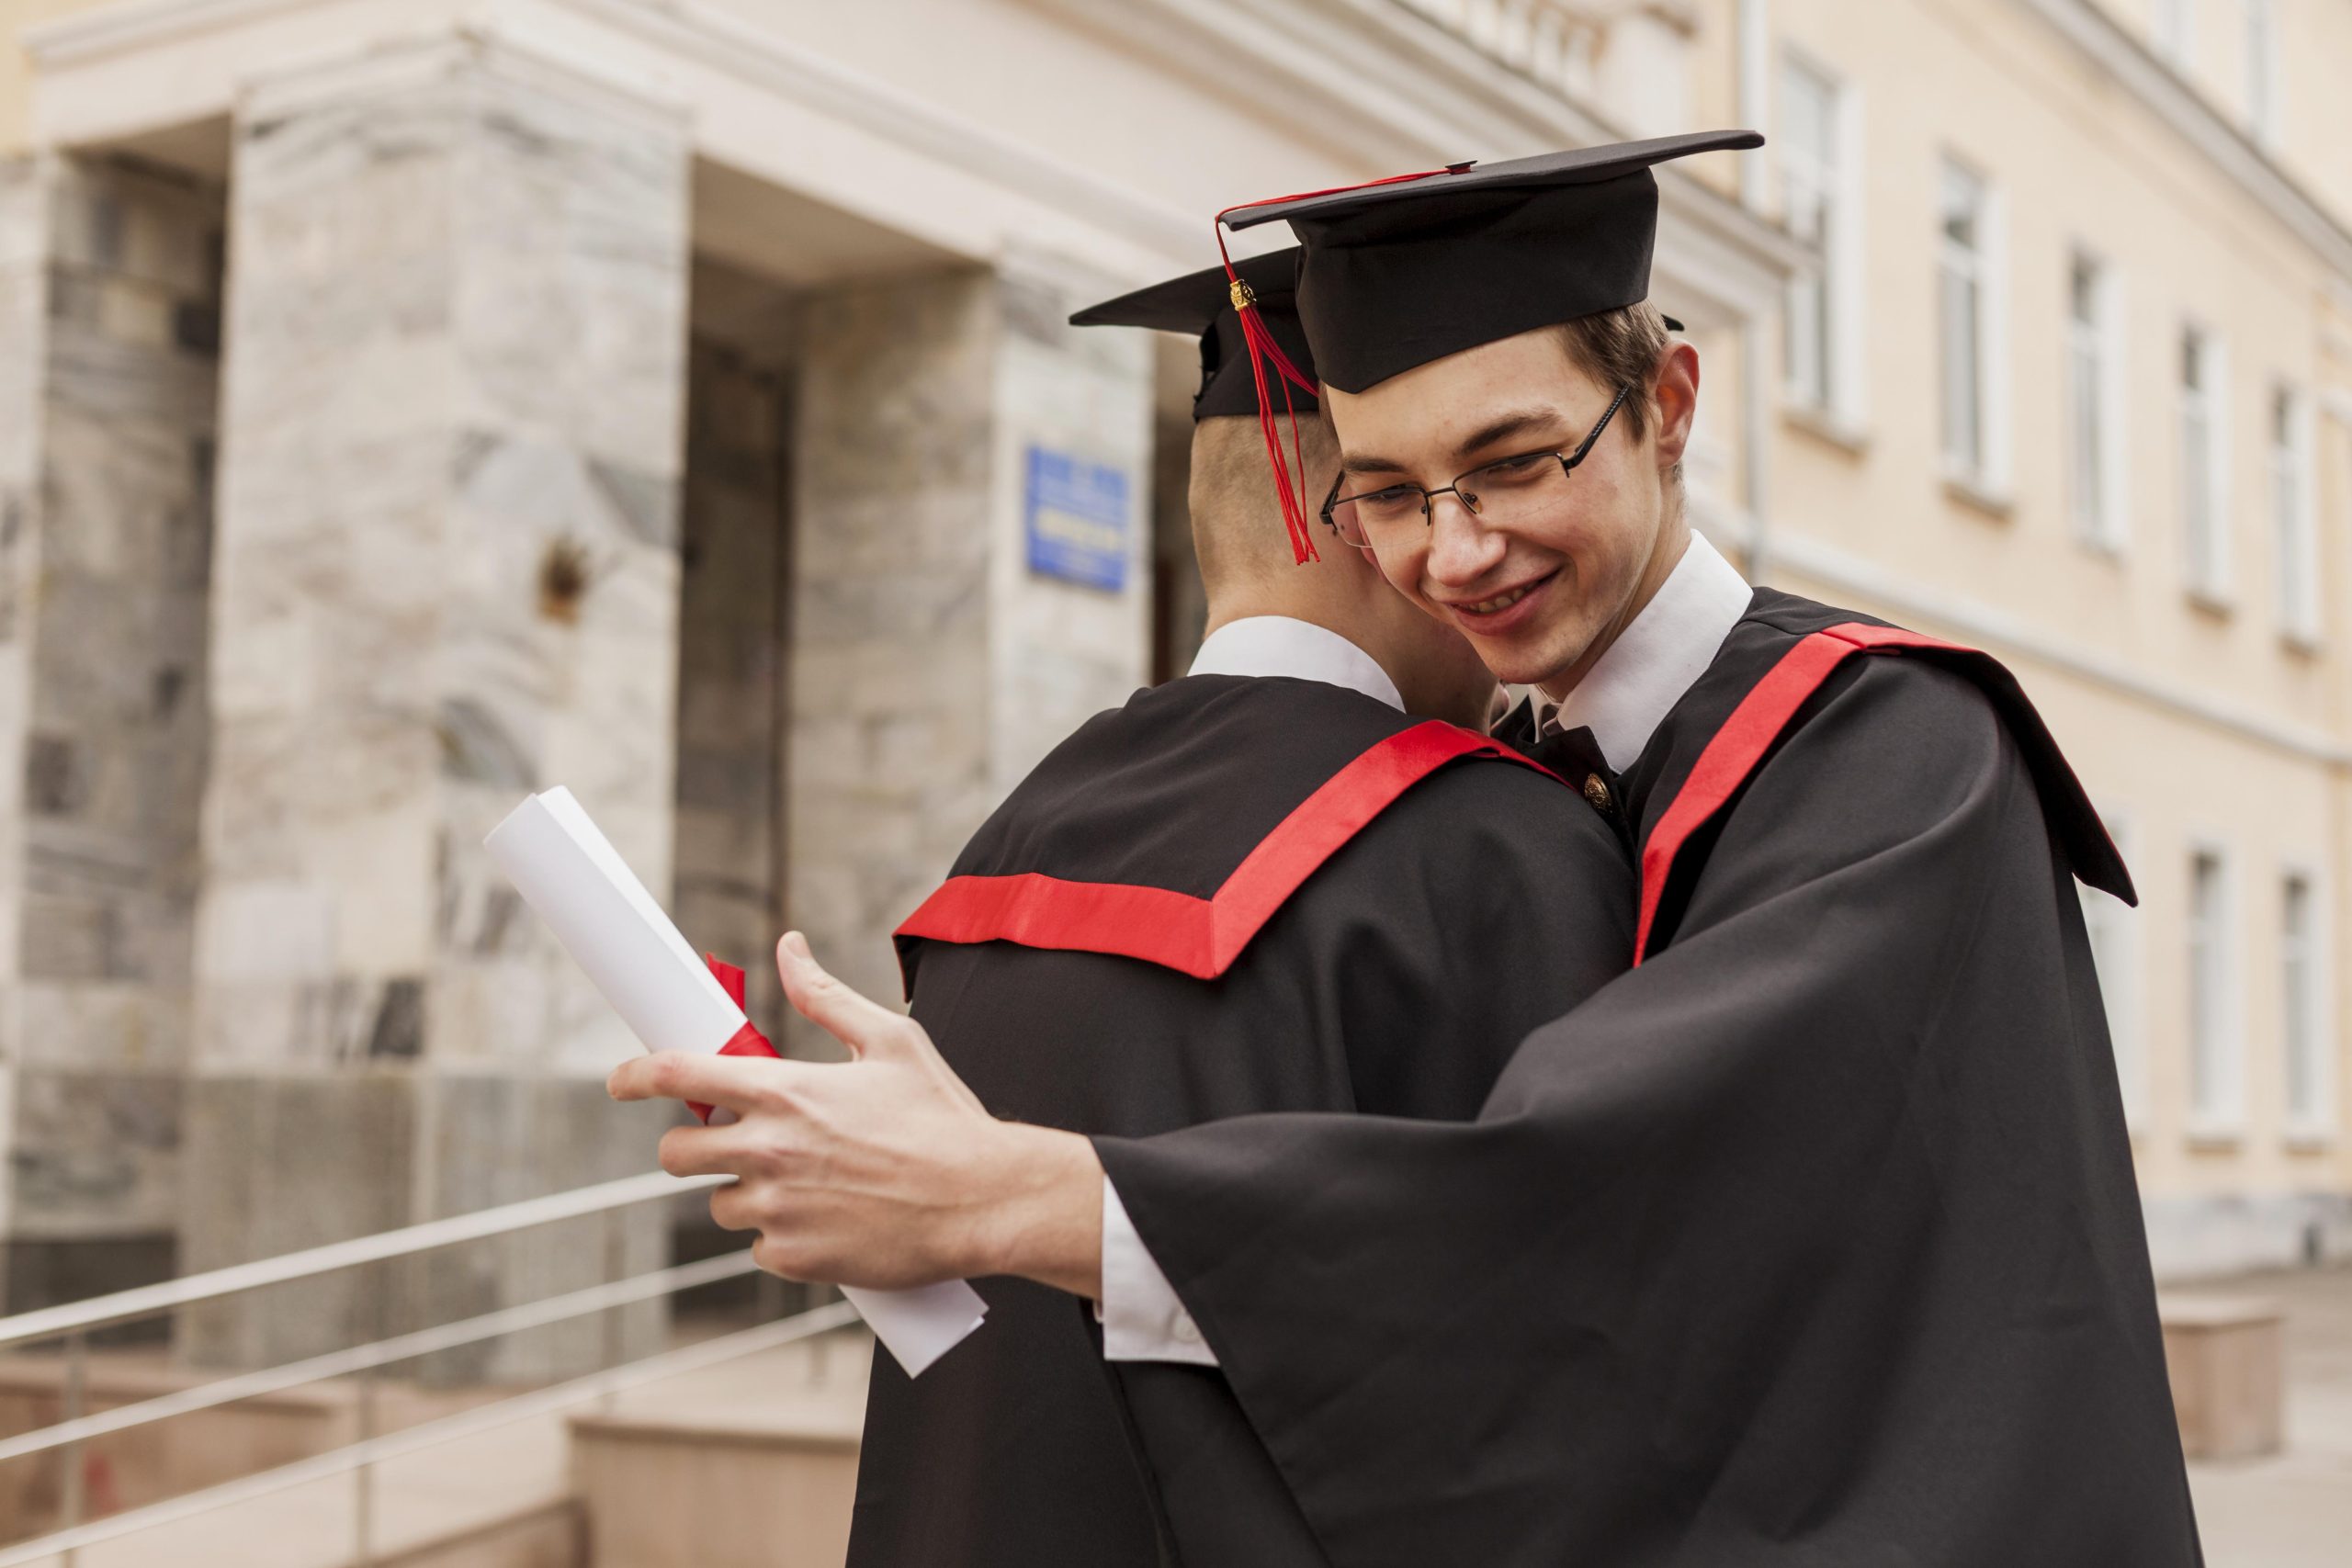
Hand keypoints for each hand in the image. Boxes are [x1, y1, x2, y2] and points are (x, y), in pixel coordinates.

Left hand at [607, 932, 1104, 1295]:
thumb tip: (790, 947)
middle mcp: (770, 1151)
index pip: (678, 1076)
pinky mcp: (795, 1259)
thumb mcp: (891, 1042)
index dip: (635, 1076)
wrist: (985, 1199)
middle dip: (691, 1149)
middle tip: (731, 1144)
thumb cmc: (942, 1118)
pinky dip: (783, 1238)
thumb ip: (826, 996)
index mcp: (785, 1091)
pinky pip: (760, 1249)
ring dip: (747, 1194)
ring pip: (721, 1205)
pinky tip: (830, 1220)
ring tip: (810, 1184)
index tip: (622, 1081)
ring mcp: (778, 1210)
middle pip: (676, 1155)